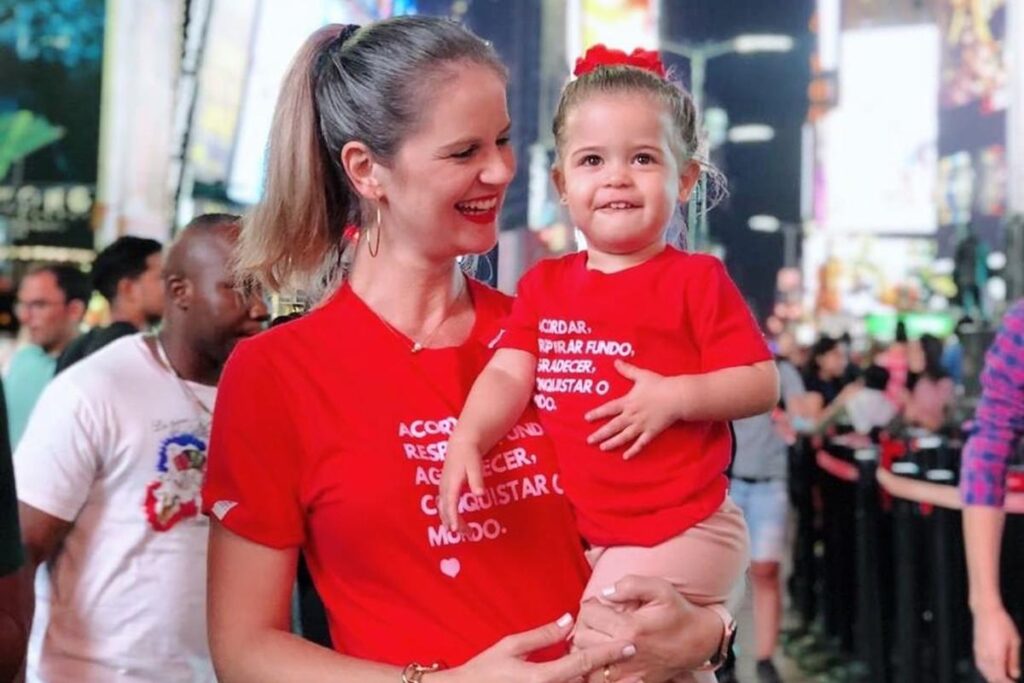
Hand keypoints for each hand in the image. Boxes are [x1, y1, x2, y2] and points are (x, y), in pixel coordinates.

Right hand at [439, 437, 484, 532]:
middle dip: (454, 523)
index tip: (456, 530)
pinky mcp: (444, 486)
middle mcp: (444, 487)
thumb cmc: (470, 454)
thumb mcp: (475, 466)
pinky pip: (442, 504)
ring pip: (442, 508)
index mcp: (451, 483)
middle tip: (467, 534)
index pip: (450, 504)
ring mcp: (443, 487)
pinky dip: (447, 514)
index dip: (453, 518)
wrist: (462, 443)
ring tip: (462, 531)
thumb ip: (477, 480)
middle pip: (445, 510)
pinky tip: (454, 520)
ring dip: (450, 520)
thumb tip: (480, 495)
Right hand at [439, 613, 637, 682]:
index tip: (629, 645)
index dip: (608, 653)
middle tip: (637, 666)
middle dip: (614, 675)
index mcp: (542, 677)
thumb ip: (541, 636)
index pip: (583, 663)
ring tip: (628, 678)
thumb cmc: (484, 671)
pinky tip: (596, 680)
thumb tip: (568, 621)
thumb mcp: (510, 646)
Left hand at [574, 576, 723, 682]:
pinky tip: (602, 653)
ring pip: (585, 659)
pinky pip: (596, 677)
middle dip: (586, 623)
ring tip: (598, 635)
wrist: (698, 643)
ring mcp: (626, 672)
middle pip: (582, 637)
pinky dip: (594, 665)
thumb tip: (605, 592)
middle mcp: (624, 652)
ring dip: (587, 645)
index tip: (600, 605)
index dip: (591, 605)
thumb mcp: (661, 589)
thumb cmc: (679, 614)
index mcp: (630, 628)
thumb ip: (630, 584)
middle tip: (598, 619)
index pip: (589, 614)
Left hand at [585, 361, 680, 458]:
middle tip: (589, 440)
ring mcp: (642, 425)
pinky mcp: (652, 432)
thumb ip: (627, 370)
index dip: (597, 413)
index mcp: (628, 402)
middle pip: (613, 426)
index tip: (586, 418)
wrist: (677, 396)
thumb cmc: (659, 385)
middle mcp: (632, 415)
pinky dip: (633, 450)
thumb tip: (616, 361)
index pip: (608, 409)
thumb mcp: (642, 375)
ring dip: (612, 443)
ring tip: (603, 448)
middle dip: (600, 434)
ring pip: (624, 436)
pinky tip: (626, 456)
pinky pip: (641, 443)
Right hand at [973, 605, 1020, 681]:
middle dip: (1001, 682)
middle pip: (991, 678)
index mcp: (996, 656)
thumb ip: (1014, 660)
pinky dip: (987, 672)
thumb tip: (1015, 674)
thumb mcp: (1014, 642)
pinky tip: (992, 671)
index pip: (1001, 678)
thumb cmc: (1001, 623)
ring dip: (994, 678)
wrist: (986, 611)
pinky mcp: (976, 649)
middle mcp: (985, 656)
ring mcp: (979, 653)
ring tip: (1003, 677)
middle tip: (1010, 681)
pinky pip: (980, 666)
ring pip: (985, 673)